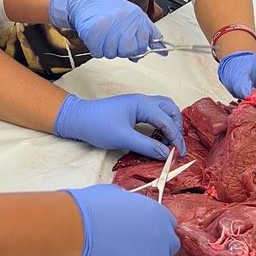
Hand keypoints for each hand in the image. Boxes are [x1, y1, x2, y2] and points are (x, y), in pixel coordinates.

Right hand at [48, 0, 161, 59]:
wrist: (84, 0)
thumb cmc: (109, 8)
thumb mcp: (134, 15)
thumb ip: (148, 33)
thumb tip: (163, 50)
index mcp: (136, 17)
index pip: (144, 43)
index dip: (137, 47)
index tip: (131, 42)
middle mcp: (123, 20)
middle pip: (129, 50)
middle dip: (122, 50)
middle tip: (115, 40)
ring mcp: (108, 26)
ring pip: (112, 54)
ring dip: (107, 49)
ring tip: (104, 36)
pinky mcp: (93, 32)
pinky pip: (98, 53)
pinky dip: (96, 48)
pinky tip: (96, 37)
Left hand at [54, 93, 185, 158]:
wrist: (77, 119)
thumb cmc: (97, 125)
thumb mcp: (122, 138)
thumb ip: (146, 146)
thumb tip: (166, 154)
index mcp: (142, 104)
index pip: (167, 120)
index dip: (175, 138)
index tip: (179, 154)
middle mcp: (143, 101)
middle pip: (170, 109)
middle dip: (176, 127)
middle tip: (175, 145)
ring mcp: (138, 104)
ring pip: (163, 110)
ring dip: (169, 124)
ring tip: (167, 142)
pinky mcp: (133, 110)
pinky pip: (154, 114)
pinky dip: (160, 125)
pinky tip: (157, 138)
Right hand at [66, 184, 179, 255]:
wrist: (81, 226)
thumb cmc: (93, 208)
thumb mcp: (117, 195)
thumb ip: (131, 204)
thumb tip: (127, 209)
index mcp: (157, 212)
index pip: (168, 225)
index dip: (156, 230)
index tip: (146, 233)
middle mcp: (162, 234)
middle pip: (169, 246)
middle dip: (156, 246)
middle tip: (138, 246)